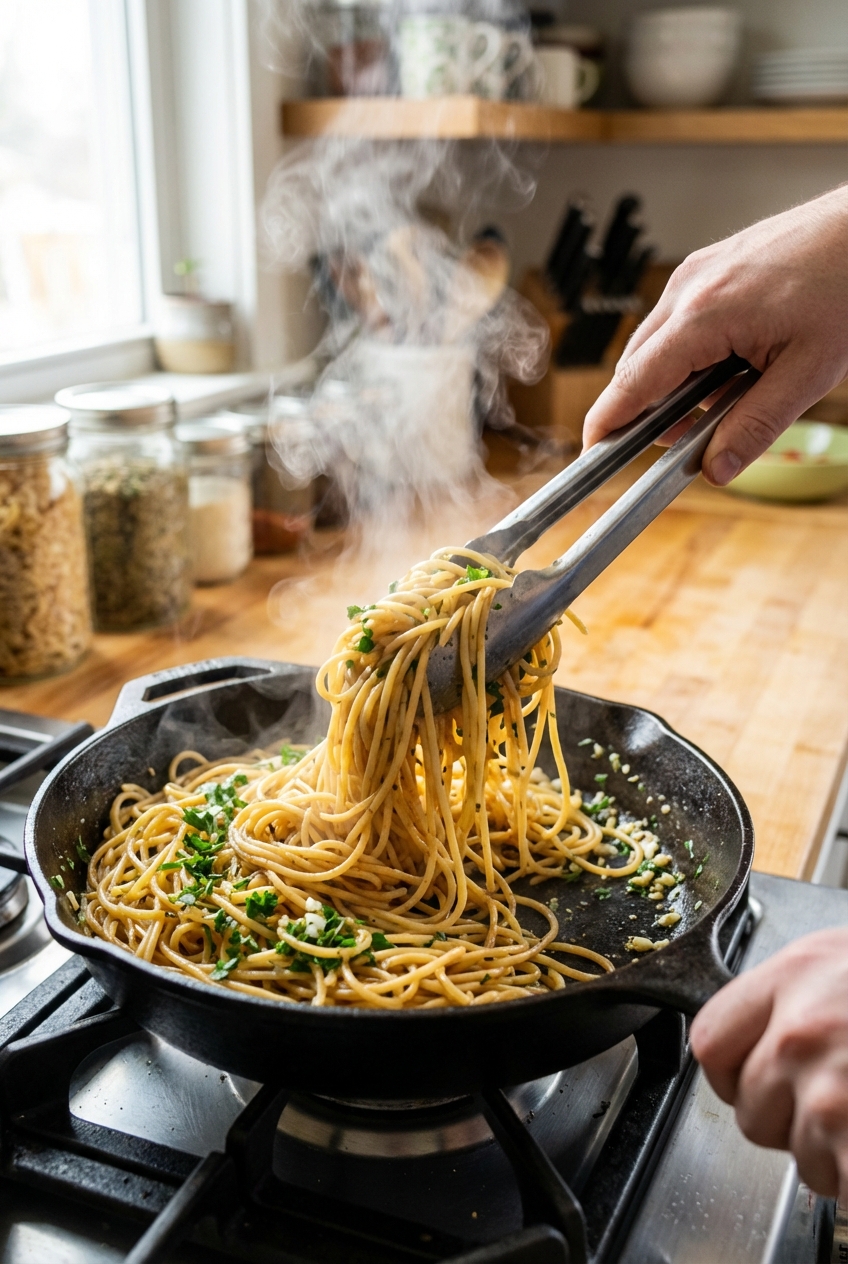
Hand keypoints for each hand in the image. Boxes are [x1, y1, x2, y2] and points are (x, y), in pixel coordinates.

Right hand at [583, 187, 847, 485]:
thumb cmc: (846, 281)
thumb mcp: (810, 371)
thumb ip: (758, 424)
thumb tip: (717, 469)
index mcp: (704, 313)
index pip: (635, 380)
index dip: (608, 421)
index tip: (593, 452)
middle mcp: (687, 287)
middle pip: (635, 366)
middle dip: (645, 410)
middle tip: (679, 443)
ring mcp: (694, 273)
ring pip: (654, 346)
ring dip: (669, 384)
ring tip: (716, 406)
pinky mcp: (706, 268)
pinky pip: (675, 324)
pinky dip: (685, 356)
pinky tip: (724, 371)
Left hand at [690, 927, 847, 1196]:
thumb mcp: (842, 960)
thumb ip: (797, 995)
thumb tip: (764, 1036)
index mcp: (793, 977)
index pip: (711, 1043)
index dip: (734, 1074)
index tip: (753, 1081)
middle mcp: (802, 1031)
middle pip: (752, 1112)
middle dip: (791, 1123)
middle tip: (837, 1102)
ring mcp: (832, 1092)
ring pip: (802, 1159)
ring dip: (836, 1156)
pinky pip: (843, 1182)